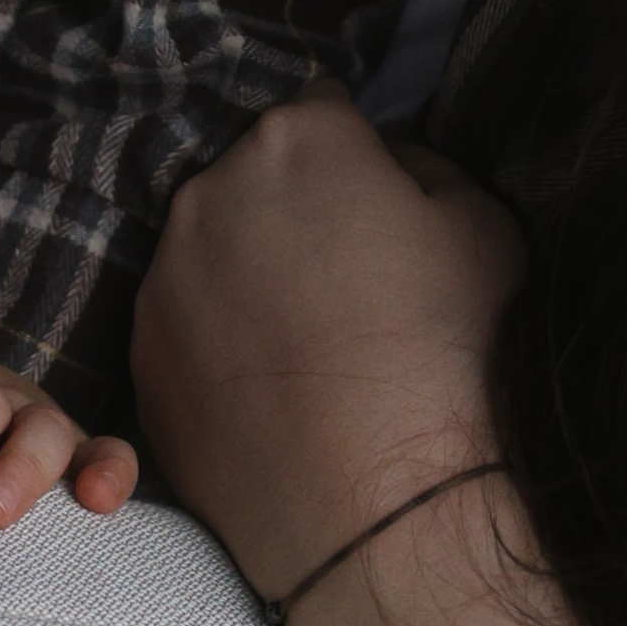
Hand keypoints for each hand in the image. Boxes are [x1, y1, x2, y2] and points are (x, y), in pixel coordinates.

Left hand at [135, 93, 626, 625]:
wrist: (386, 516)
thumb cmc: (450, 357)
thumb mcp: (484, 225)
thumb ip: (425, 168)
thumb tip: (386, 171)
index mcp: (298, 139)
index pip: (322, 109)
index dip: (355, 154)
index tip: (375, 204)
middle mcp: (209, 192)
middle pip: (254, 178)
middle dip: (291, 211)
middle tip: (343, 281)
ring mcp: (163, 280)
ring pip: (209, 253)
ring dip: (245, 277)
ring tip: (306, 352)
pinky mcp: (141, 364)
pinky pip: (184, 330)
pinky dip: (216, 348)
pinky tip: (269, 398)